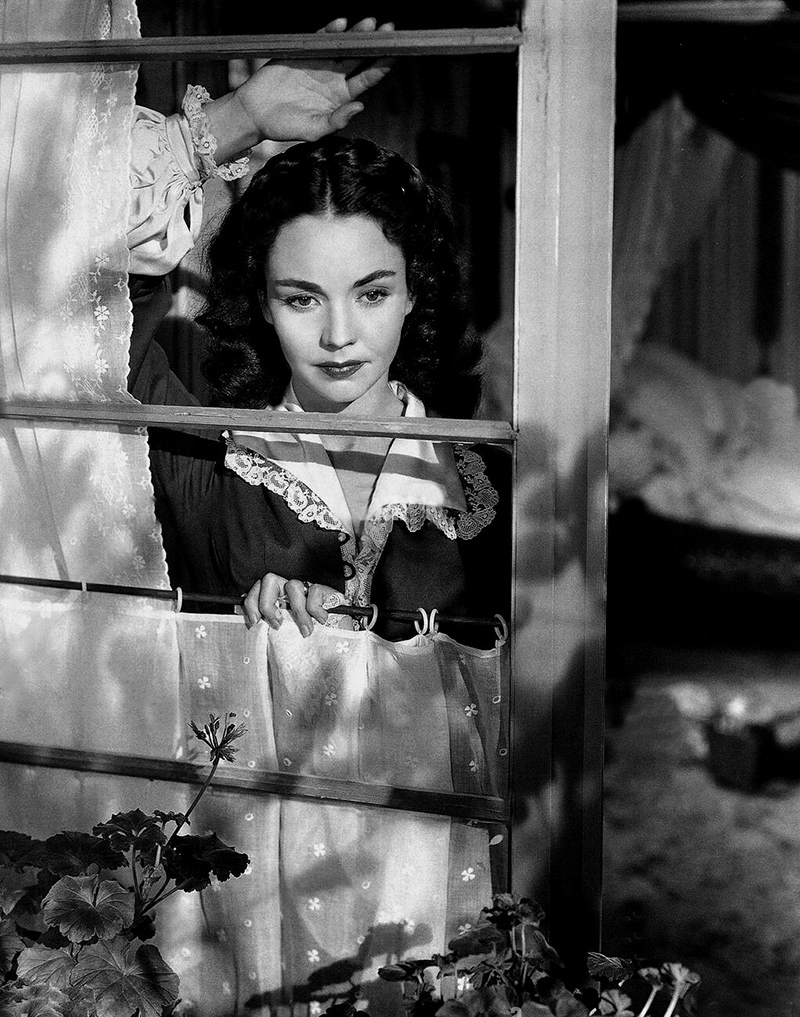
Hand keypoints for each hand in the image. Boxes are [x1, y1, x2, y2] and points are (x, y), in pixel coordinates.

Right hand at [206, 18, 393, 162]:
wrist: (255, 113)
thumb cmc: (285, 127)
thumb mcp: (314, 130)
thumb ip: (337, 121)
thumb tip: (360, 106)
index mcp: (341, 97)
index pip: (367, 78)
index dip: (383, 65)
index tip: (397, 54)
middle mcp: (334, 78)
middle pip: (360, 57)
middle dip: (375, 43)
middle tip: (389, 29)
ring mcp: (319, 63)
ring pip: (343, 44)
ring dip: (356, 33)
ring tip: (370, 22)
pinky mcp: (303, 53)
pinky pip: (319, 38)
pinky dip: (329, 30)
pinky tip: (341, 24)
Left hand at [240, 572, 344, 635]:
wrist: (339, 642)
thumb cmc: (309, 639)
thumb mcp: (282, 634)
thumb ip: (263, 620)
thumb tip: (235, 610)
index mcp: (277, 598)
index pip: (256, 588)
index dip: (251, 603)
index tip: (255, 622)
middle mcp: (289, 591)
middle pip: (269, 579)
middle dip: (268, 603)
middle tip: (276, 624)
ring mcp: (307, 590)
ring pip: (292, 586)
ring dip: (297, 612)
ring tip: (305, 631)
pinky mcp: (325, 591)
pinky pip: (313, 592)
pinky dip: (315, 609)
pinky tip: (321, 621)